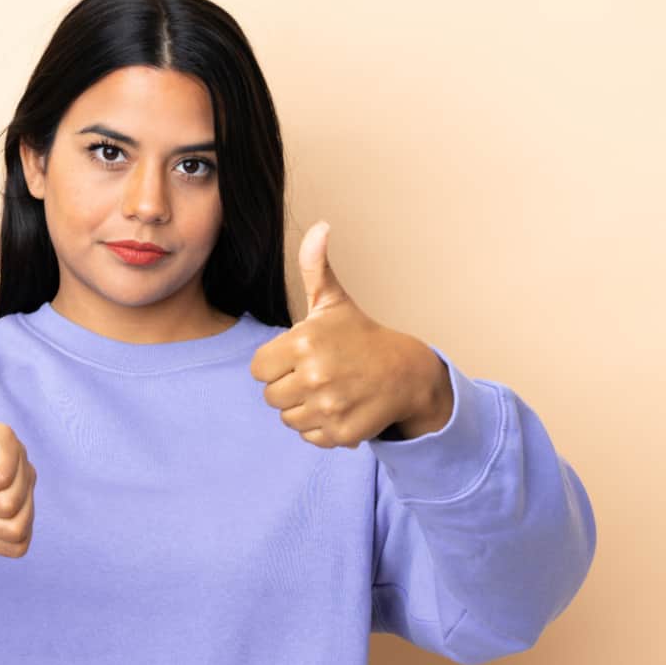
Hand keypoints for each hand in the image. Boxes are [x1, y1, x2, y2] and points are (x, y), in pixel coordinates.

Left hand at [250, 220, 451, 447]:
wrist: (407, 373)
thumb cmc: (361, 336)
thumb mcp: (334, 302)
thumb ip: (315, 267)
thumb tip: (320, 227)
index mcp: (304, 342)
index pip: (258, 369)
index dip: (275, 364)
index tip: (298, 357)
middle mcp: (315, 375)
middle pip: (271, 397)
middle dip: (289, 387)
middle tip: (317, 375)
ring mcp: (329, 406)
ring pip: (288, 419)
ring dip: (304, 409)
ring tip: (329, 391)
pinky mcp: (342, 433)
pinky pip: (310, 437)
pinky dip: (322, 428)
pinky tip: (340, 408)